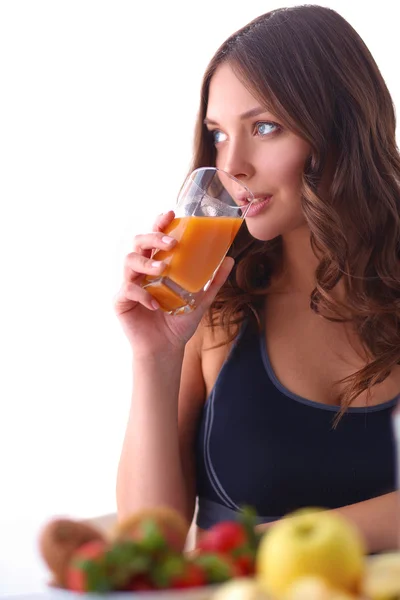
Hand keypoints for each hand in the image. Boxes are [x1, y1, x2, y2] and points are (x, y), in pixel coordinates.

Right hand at [114, 211, 233, 356]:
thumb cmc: (179, 321)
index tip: (171, 214)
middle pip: (139, 242)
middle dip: (153, 236)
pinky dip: (143, 295)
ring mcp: (129, 284)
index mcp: (158, 264)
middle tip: (171, 242)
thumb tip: (229, 259)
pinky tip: (157, 305)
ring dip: (146, 261)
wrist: (166, 347)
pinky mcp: (121, 301)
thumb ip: (213, 280)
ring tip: (162, 268)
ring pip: (129, 260)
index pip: (156, 237)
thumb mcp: (201, 300)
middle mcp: (141, 270)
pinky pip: (128, 290)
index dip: (160, 223)